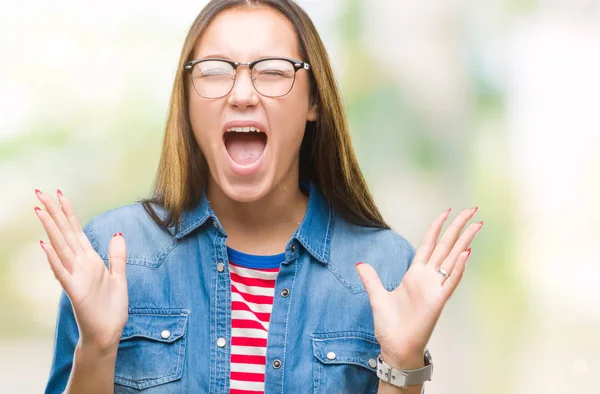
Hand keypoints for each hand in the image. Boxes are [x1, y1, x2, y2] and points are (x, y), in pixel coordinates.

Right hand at [34, 189, 128, 353]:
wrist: (107, 333)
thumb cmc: (111, 308)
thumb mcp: (120, 277)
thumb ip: (117, 256)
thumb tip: (117, 233)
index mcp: (90, 260)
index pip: (77, 231)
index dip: (69, 212)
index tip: (60, 193)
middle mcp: (80, 265)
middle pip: (65, 234)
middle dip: (54, 213)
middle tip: (40, 193)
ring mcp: (75, 277)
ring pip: (61, 248)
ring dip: (50, 229)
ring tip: (40, 210)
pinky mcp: (75, 292)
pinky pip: (62, 273)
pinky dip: (54, 259)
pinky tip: (45, 245)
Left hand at [356, 207, 482, 367]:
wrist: (395, 347)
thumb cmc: (390, 326)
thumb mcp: (376, 297)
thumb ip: (371, 279)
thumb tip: (360, 264)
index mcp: (414, 274)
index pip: (428, 244)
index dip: (437, 227)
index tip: (447, 212)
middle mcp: (427, 278)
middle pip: (445, 246)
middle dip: (458, 228)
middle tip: (472, 210)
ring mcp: (435, 288)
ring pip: (453, 259)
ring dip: (464, 241)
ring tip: (477, 224)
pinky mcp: (438, 301)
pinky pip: (450, 281)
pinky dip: (458, 268)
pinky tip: (466, 252)